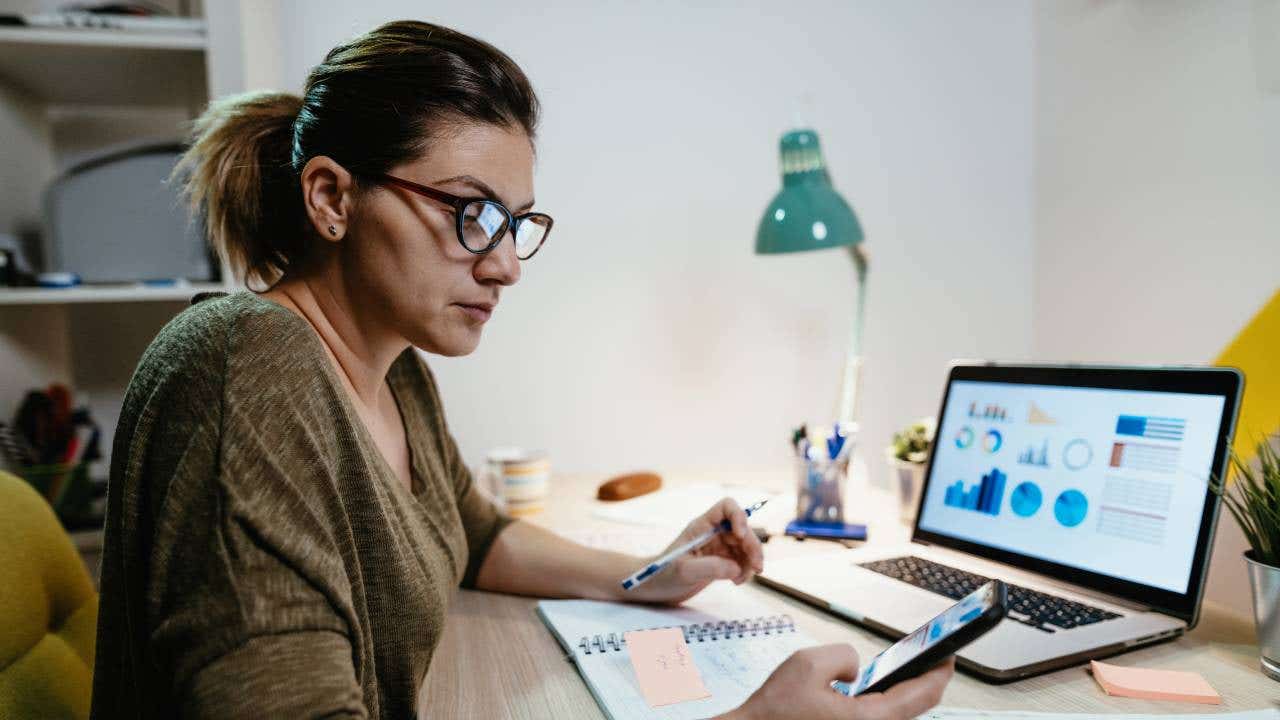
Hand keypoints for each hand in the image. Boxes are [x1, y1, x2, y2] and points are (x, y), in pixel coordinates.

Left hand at [623, 497, 763, 603]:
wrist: (655, 588)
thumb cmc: (662, 575)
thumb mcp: (684, 571)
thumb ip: (710, 568)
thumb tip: (737, 568)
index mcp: (701, 526)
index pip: (727, 507)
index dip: (739, 516)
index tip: (741, 535)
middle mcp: (713, 533)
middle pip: (743, 529)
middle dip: (753, 546)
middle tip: (757, 567)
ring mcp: (719, 547)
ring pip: (746, 546)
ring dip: (751, 561)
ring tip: (741, 580)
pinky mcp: (722, 562)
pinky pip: (742, 561)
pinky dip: (745, 571)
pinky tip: (736, 582)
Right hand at [723, 644, 953, 719]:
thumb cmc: (775, 710)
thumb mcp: (807, 664)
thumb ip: (843, 656)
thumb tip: (857, 668)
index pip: (921, 696)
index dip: (940, 672)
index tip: (949, 655)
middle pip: (914, 708)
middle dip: (927, 681)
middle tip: (934, 659)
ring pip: (897, 715)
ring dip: (907, 692)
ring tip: (911, 670)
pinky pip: (879, 718)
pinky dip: (887, 701)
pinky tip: (881, 688)